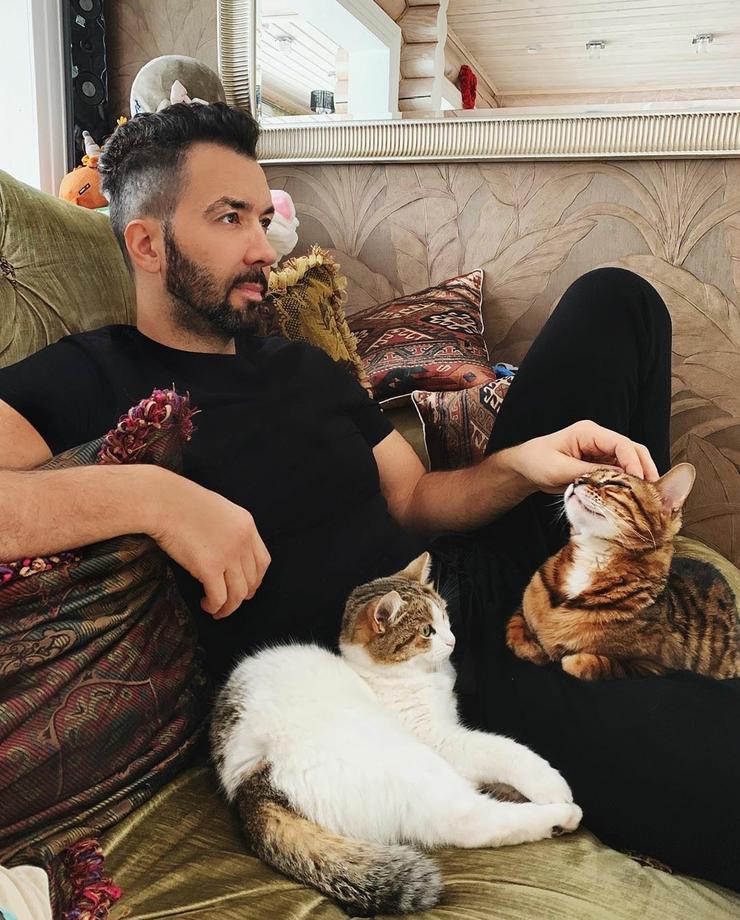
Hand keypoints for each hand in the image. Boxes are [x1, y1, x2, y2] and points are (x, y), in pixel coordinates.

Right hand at [149, 471, 270, 618]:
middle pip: (252, 580)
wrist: (163, 501)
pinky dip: (214, 607)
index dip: (256, 579)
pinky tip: (206, 605)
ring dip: (228, 607)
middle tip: (230, 603)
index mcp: (247, 525)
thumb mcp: (218, 509)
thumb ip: (228, 529)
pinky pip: (219, 597)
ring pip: (238, 594)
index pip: (263, 561)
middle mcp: (243, 541)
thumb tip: (226, 552)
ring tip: (216, 610)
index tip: (248, 588)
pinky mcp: (209, 567)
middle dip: (243, 596)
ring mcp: (228, 555)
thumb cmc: (181, 502)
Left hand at [506, 420, 658, 494]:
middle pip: (632, 450)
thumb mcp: (560, 469)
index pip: (621, 444)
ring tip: (648, 497)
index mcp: (589, 433)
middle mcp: (599, 439)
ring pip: (630, 462)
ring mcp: (602, 451)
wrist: (526, 468)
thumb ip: (588, 472)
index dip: (634, 462)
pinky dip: (629, 483)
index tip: (640, 482)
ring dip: (639, 477)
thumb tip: (617, 478)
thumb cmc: (537, 462)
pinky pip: (621, 471)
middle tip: (653, 493)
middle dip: (644, 469)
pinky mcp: (601, 464)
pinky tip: (634, 497)